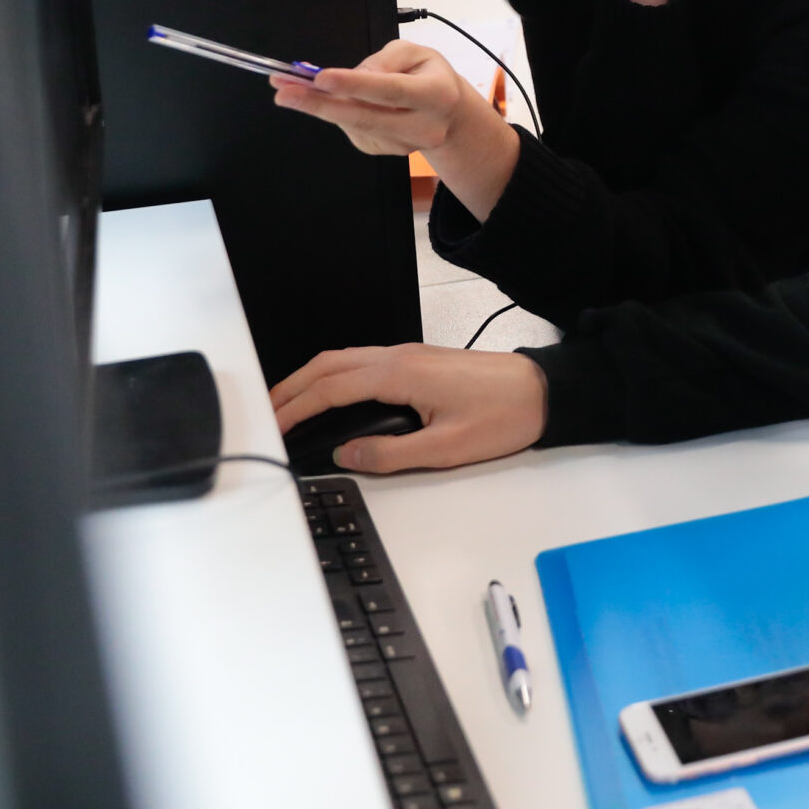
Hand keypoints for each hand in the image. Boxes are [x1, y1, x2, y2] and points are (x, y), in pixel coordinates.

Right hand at [272, 343, 547, 472]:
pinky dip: (336, 375)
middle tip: (266, 413)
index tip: (272, 426)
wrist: (541, 391)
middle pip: (329, 365)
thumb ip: (390, 454)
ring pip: (344, 359)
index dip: (296, 408)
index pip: (331, 388)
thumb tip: (347, 455)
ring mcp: (408, 354)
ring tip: (290, 405)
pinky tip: (333, 394)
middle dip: (292, 387)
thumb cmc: (502, 415)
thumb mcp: (445, 449)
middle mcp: (399, 356)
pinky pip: (363, 362)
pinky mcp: (419, 360)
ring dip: (312, 379)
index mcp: (400, 374)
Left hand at [273, 41, 520, 218]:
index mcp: (436, 95)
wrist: (449, 116)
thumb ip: (386, 59)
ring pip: (353, 125)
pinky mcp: (385, 153)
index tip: (321, 78)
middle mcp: (422, 127)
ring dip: (318, 107)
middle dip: (319, 104)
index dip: (355, 85)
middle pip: (365, 117)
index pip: (390, 90)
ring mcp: (402, 145)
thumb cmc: (430, 76)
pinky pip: (352, 130)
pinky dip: (336, 113)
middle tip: (284, 92)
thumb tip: (352, 76)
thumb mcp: (417, 53)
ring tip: (290, 88)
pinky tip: (332, 100)